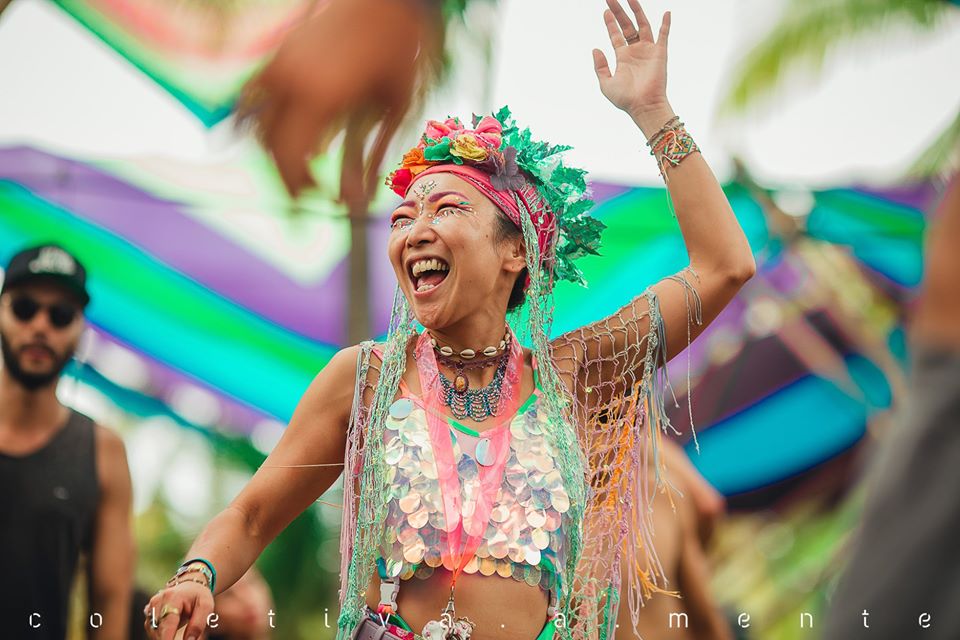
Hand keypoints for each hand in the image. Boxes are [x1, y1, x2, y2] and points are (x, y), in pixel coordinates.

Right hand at [143, 582, 213, 639]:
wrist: (189, 586)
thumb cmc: (198, 596)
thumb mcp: (206, 606)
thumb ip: (198, 624)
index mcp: (172, 597)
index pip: (167, 623)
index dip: (167, 638)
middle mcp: (157, 601)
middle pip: (158, 629)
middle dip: (167, 639)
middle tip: (184, 638)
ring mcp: (150, 607)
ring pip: (153, 632)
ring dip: (164, 637)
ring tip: (177, 632)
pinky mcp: (148, 614)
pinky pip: (151, 630)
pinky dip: (160, 635)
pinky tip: (170, 633)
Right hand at [237, 0, 440, 201]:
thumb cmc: (399, 48)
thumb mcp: (395, 107)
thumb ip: (371, 155)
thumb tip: (358, 202)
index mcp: (319, 98)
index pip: (292, 159)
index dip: (299, 189)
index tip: (316, 205)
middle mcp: (290, 81)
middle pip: (271, 146)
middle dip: (286, 178)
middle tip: (304, 199)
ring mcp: (280, 64)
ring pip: (257, 123)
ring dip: (272, 152)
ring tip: (296, 172)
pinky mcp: (279, 52)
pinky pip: (253, 96)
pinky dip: (254, 121)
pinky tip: (265, 139)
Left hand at [592, 0, 672, 130]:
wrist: (643, 106)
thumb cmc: (625, 99)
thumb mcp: (606, 84)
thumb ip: (600, 67)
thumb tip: (595, 49)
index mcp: (623, 57)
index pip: (616, 36)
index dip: (610, 23)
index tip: (605, 11)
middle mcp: (636, 51)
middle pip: (627, 26)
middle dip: (619, 12)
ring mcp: (648, 51)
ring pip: (642, 25)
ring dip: (637, 11)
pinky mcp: (660, 53)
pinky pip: (663, 35)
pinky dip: (665, 24)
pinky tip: (666, 13)